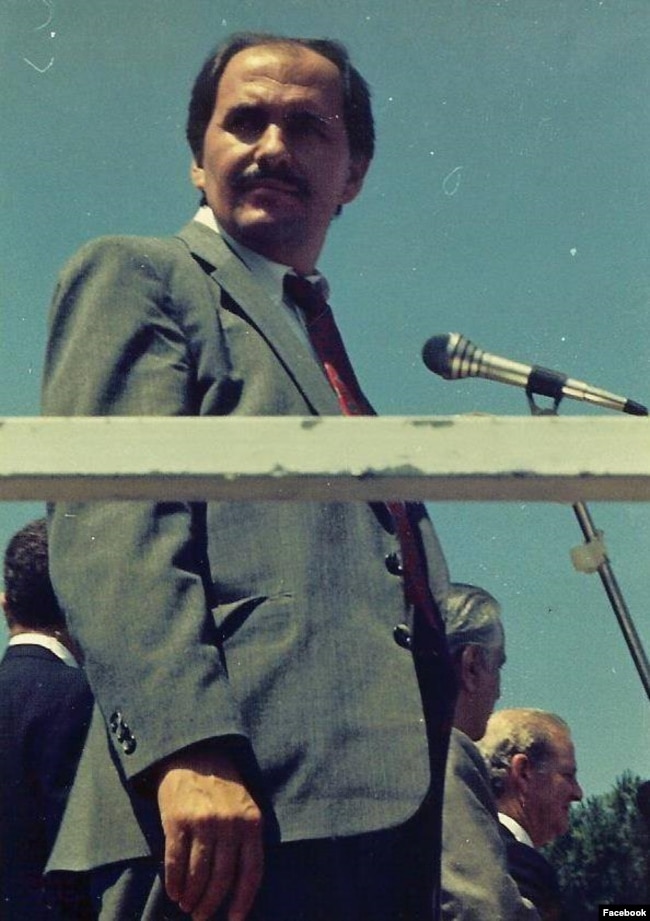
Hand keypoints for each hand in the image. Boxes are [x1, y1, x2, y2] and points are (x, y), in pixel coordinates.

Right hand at [157, 745, 263, 920]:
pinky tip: (173, 892)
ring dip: (192, 897)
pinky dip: (174, 882)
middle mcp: (229, 823)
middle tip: (202, 916)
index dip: (242, 901)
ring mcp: (202, 822)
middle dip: (211, 903)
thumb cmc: (222, 783)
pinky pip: (175, 861)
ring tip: (187, 906)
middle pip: (222, 878)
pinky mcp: (177, 820)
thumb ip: (247, 836)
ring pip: (198, 874)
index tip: (233, 919)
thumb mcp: (245, 804)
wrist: (193, 752)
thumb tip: (241, 883)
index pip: (252, 872)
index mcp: (252, 822)